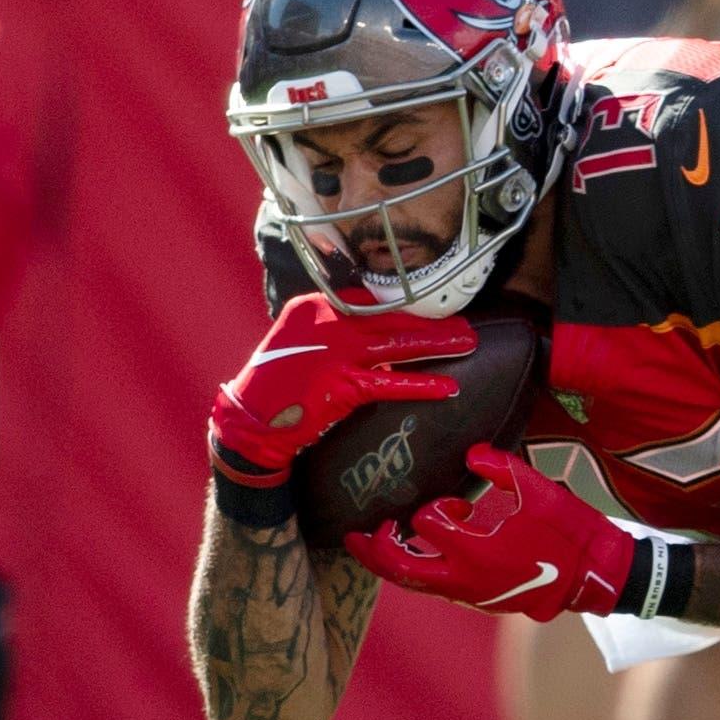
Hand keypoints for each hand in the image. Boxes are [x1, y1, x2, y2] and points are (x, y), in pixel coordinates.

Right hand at [210, 295, 472, 487]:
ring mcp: (333, 353)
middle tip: (465, 324)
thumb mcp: (303, 343)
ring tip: (468, 343)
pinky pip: (390, 383)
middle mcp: (325, 322)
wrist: (251, 420)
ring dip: (436, 343)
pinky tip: (448, 387)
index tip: (435, 308)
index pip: (370, 300)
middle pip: (389, 317)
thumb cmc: (277, 383)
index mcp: (314, 306)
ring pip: (396, 343)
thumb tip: (378, 333)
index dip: (406, 306)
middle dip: (430, 321)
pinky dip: (421, 385)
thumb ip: (336, 331)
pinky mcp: (340, 385)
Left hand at [347, 446, 635, 620]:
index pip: (426, 522)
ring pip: (414, 584)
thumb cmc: (571, 534)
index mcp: (475, 549)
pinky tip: (420, 557)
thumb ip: (502, 468)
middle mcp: (464, 577)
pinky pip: (435, 589)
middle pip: (399, 567)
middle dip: (372, 548)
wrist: (597, 576)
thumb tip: (473, 453)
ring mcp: (470, 594)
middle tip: (356, 531)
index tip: (454, 499)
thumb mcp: (540, 492)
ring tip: (374, 546)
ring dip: (391, 564)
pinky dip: (418, 573)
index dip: (433, 505)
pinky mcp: (480, 601)